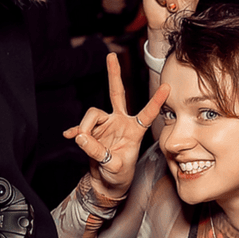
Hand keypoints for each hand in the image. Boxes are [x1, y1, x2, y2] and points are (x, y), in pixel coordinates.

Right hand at [63, 53, 170, 200]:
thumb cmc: (118, 175)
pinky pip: (80, 126)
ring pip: (92, 114)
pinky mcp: (92, 130)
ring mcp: (106, 124)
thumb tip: (81, 136)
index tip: (168, 87)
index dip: (156, 101)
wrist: (107, 182)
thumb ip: (98, 152)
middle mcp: (121, 122)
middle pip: (116, 93)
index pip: (147, 113)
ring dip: (85, 127)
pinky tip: (70, 137)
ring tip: (83, 142)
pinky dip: (75, 132)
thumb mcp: (113, 166)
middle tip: (111, 55)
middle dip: (113, 74)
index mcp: (135, 130)